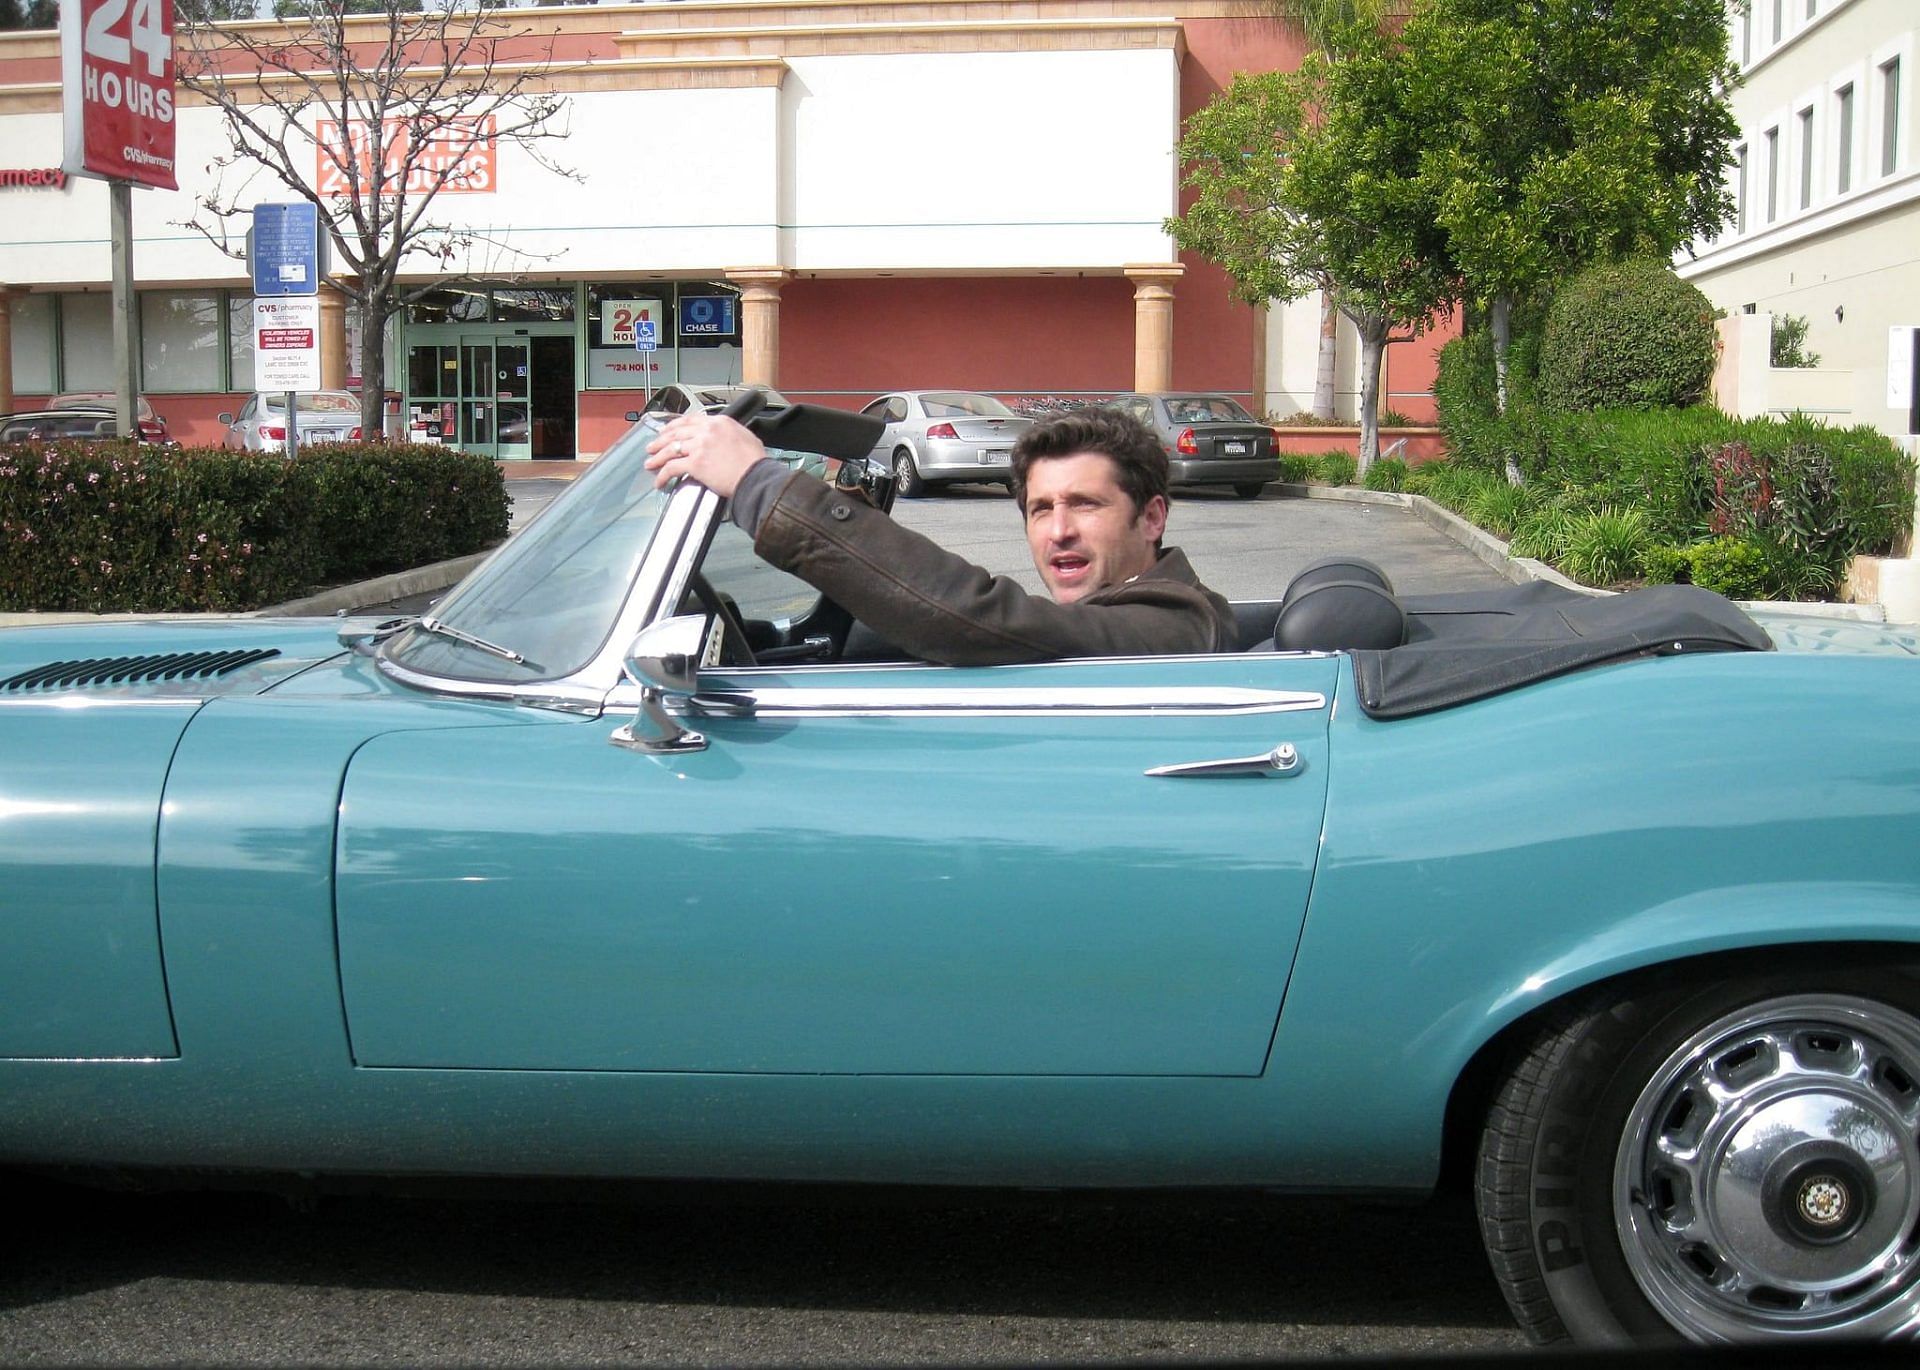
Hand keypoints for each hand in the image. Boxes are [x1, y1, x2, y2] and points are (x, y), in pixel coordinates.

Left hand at [644, 413, 767, 496]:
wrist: (755, 476)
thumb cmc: (755, 462)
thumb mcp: (745, 436)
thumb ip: (729, 433)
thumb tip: (724, 438)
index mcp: (719, 422)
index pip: (690, 420)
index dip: (674, 426)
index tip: (667, 431)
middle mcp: (707, 431)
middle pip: (676, 433)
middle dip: (660, 440)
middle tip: (652, 447)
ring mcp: (699, 446)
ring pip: (670, 449)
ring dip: (657, 457)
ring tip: (650, 464)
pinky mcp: (695, 463)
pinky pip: (672, 468)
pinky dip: (663, 475)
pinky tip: (659, 481)